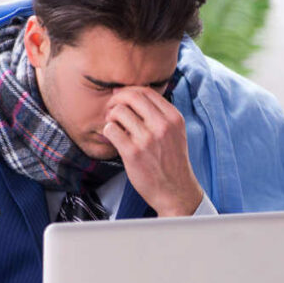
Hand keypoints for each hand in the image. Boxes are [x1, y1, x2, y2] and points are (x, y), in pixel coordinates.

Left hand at [102, 87, 203, 216]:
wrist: (175, 191)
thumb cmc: (172, 162)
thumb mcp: (175, 133)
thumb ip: (158, 114)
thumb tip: (128, 93)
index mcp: (173, 118)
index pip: (146, 91)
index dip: (129, 91)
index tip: (121, 99)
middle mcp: (162, 125)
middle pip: (131, 96)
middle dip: (116, 99)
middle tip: (111, 109)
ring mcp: (147, 139)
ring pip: (119, 111)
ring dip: (111, 116)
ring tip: (113, 125)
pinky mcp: (133, 153)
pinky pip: (111, 130)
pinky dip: (108, 131)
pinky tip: (113, 138)